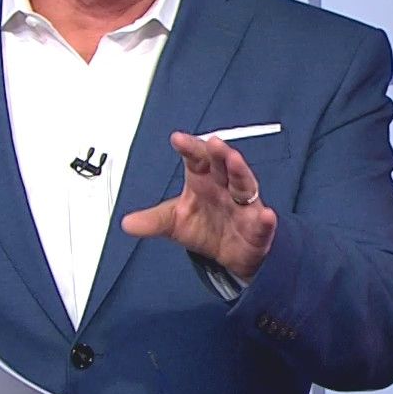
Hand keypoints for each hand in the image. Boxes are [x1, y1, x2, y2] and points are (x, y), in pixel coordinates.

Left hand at [121, 132, 275, 279]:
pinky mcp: (258, 228)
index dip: (189, 149)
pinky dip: (266, 220)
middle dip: (220, 154)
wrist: (231, 254)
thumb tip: (126, 224)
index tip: (177, 139)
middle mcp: (225, 187)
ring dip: (241, 172)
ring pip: (245, 186)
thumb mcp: (174, 224)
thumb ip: (153, 221)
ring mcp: (244, 206)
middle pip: (224, 166)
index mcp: (204, 181)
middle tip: (213, 143)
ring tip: (235, 160)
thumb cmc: (206, 227)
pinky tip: (266, 215)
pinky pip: (263, 223)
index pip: (197, 160)